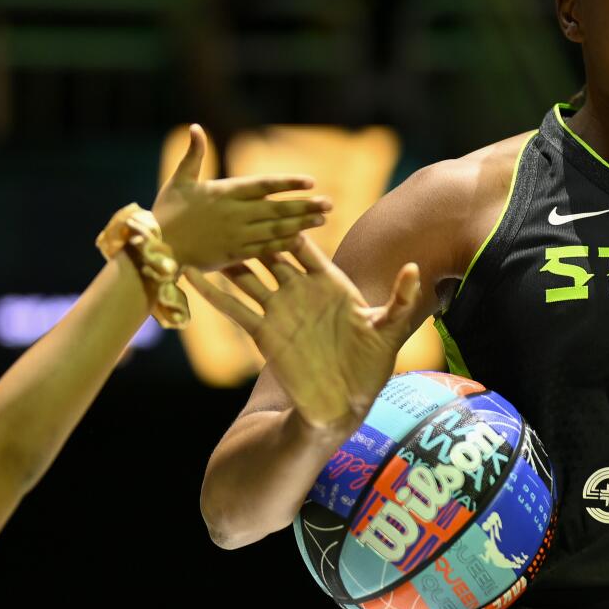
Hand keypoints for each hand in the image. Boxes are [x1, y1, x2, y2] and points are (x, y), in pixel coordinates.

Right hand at [152, 124, 330, 270]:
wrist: (156, 247)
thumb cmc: (167, 211)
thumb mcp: (180, 179)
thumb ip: (193, 154)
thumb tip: (196, 127)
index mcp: (224, 192)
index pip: (264, 185)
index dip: (288, 183)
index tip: (310, 181)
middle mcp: (234, 213)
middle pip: (277, 208)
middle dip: (305, 205)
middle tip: (330, 203)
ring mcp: (236, 235)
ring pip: (276, 229)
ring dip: (301, 224)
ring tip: (322, 219)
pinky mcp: (234, 254)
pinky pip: (264, 250)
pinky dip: (284, 245)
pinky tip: (302, 241)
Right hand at [187, 235, 422, 434]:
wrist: (345, 401)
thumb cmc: (371, 364)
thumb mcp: (390, 329)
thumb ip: (401, 298)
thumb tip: (416, 268)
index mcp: (330, 283)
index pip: (306, 247)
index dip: (292, 228)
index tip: (278, 207)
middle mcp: (301, 291)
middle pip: (272, 255)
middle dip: (254, 235)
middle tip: (231, 212)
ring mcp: (280, 310)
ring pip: (249, 276)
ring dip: (229, 259)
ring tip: (205, 237)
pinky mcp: (263, 332)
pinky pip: (234, 309)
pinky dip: (212, 292)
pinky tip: (192, 275)